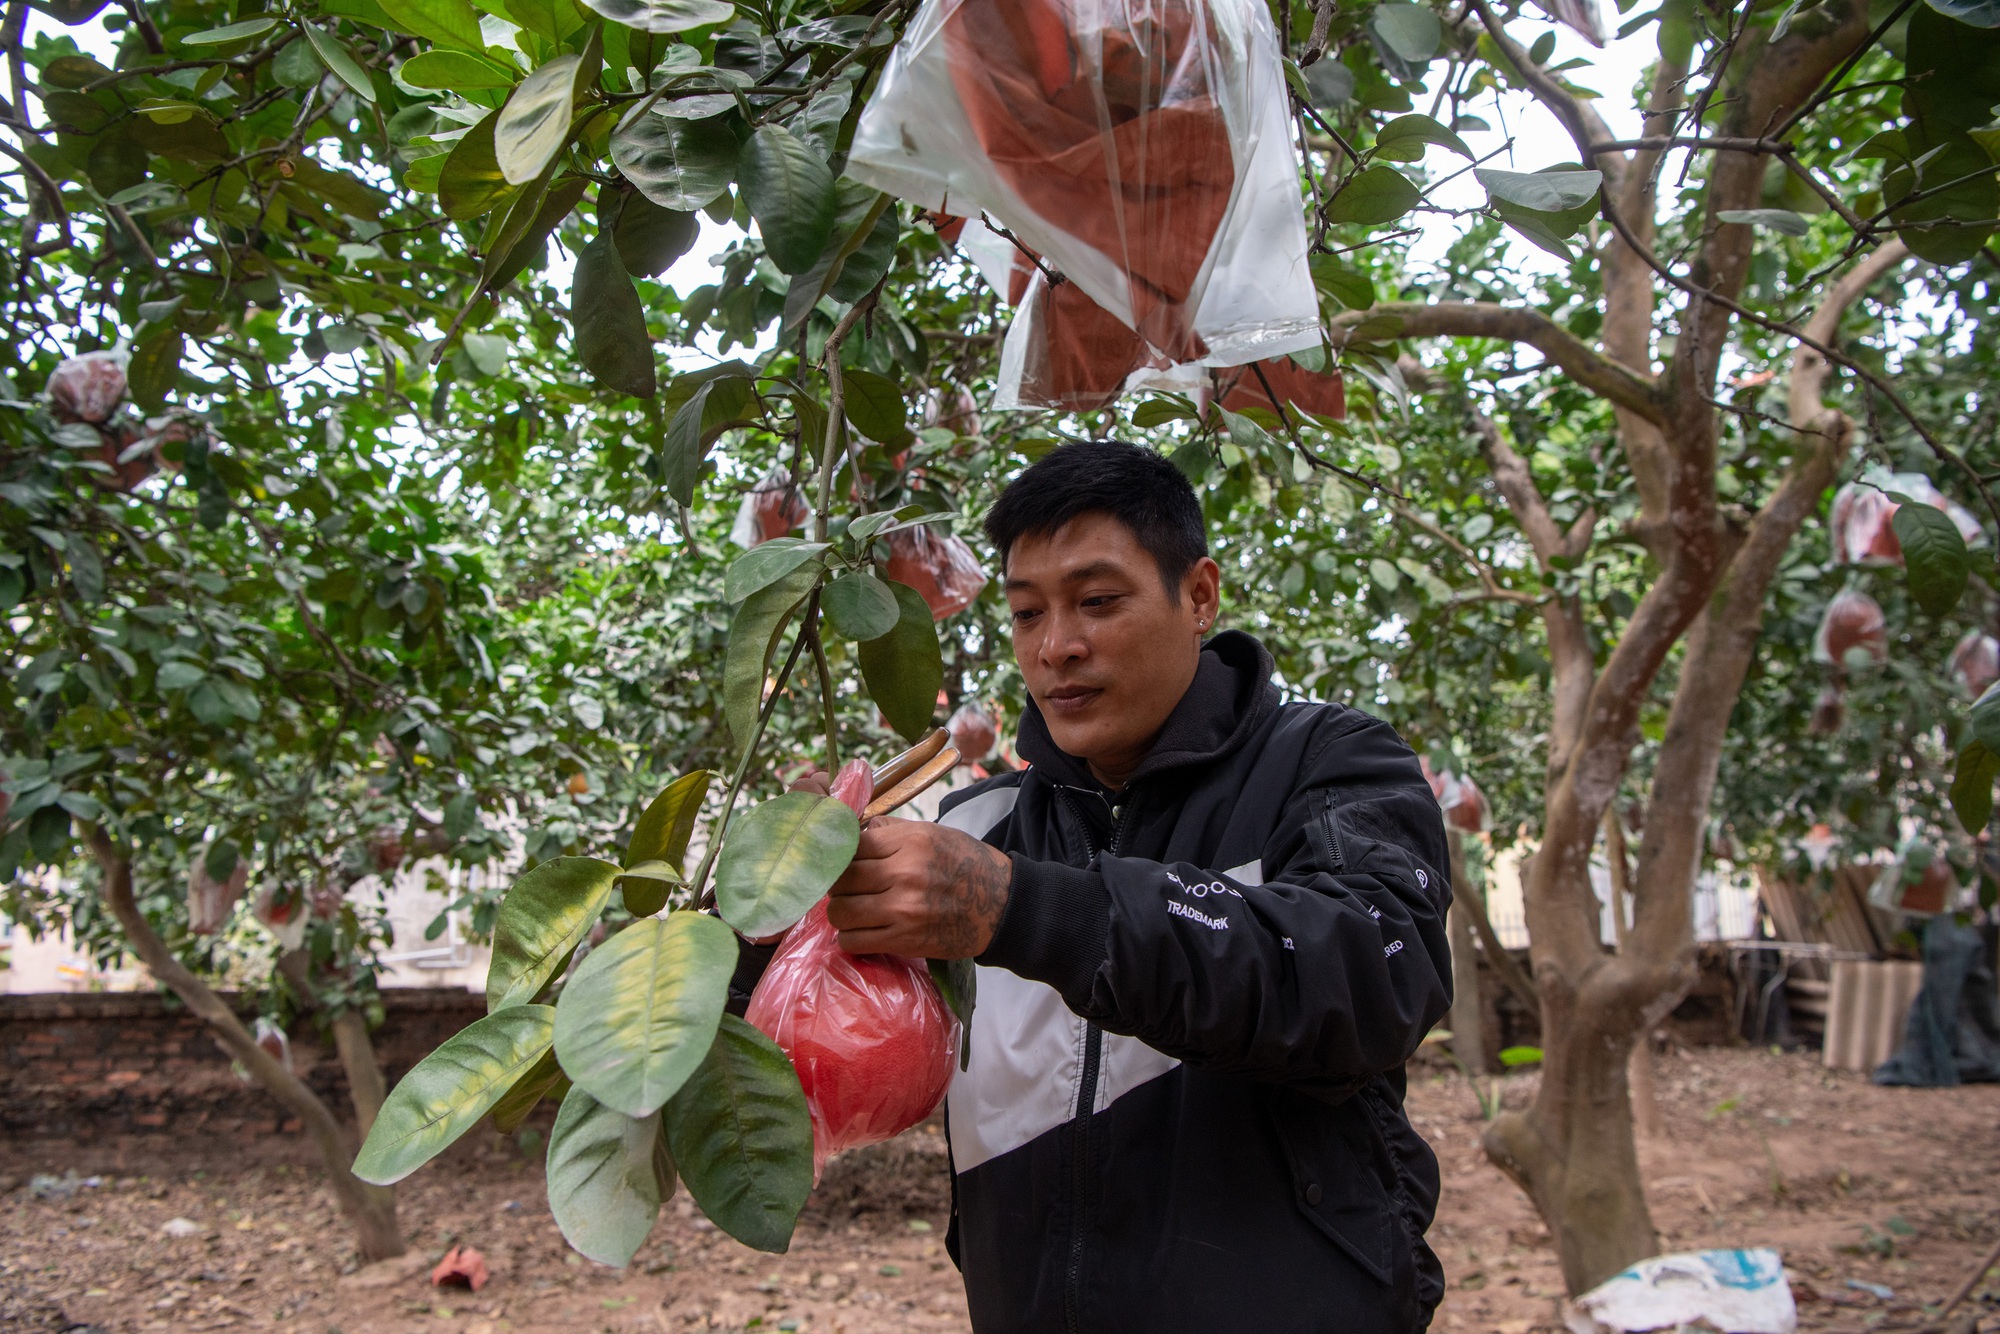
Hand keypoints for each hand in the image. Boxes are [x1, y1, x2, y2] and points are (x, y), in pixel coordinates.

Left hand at [827, 817, 1012, 957]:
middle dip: (837, 883)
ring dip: (840, 912)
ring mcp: (903, 910)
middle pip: (840, 879)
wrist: (1001, 905)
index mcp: (911, 842)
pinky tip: (863, 929)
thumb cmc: (964, 863)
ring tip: (853, 908)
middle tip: (846, 886)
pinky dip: (850, 937)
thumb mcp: (930, 833)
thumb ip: (888, 831)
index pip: (850, 845)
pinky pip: (853, 941)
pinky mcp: (904, 941)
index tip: (841, 859)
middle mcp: (904, 874)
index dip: (840, 853)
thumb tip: (848, 832)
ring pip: (839, 912)